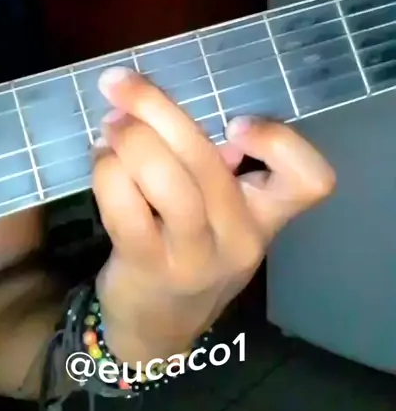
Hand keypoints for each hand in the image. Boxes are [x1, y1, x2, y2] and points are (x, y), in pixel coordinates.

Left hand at [91, 67, 335, 364]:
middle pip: (209, 164)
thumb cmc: (192, 250)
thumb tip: (161, 105)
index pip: (310, 181)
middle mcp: (239, 239)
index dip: (279, 141)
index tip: (234, 123)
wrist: (157, 325)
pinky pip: (124, 208)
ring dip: (130, 141)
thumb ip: (213, 168)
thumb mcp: (221, 217)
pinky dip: (107, 172)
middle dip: (158, 109)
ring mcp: (194, 258)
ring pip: (167, 183)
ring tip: (110, 125)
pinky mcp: (147, 267)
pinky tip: (100, 159)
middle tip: (121, 84)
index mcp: (267, 216)